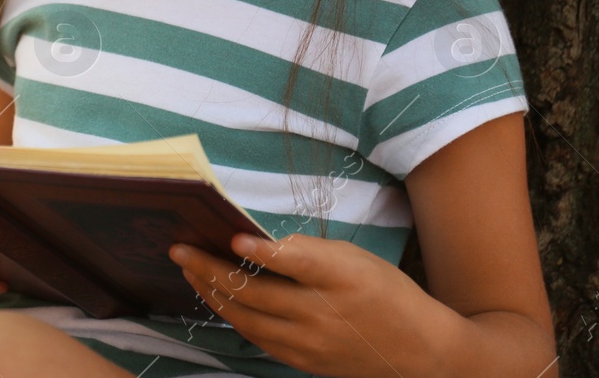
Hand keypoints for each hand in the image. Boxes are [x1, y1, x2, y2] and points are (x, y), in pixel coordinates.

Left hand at [168, 233, 451, 377]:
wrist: (420, 352)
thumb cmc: (386, 292)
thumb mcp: (357, 259)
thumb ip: (310, 252)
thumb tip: (260, 242)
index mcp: (342, 278)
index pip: (298, 263)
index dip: (264, 251)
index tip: (233, 236)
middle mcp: (323, 314)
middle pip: (257, 293)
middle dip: (211, 269)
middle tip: (179, 249)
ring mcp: (311, 343)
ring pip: (248, 318)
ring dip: (212, 293)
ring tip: (189, 269)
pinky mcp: (304, 362)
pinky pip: (257, 338)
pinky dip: (232, 315)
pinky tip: (215, 296)